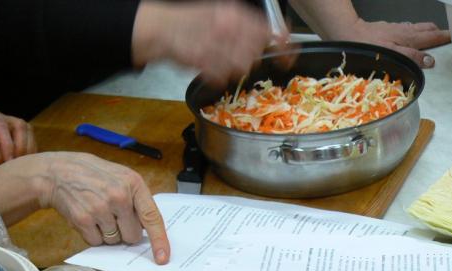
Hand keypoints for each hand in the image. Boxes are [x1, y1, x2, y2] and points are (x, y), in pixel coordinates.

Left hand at [0, 106, 36, 165]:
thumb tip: (4, 159)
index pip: (0, 126)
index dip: (7, 144)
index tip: (8, 161)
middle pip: (19, 125)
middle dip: (21, 145)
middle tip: (16, 163)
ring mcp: (7, 122)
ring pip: (27, 130)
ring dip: (28, 148)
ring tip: (21, 164)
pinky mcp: (14, 132)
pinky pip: (28, 137)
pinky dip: (29, 150)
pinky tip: (23, 162)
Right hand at [34, 153, 169, 263]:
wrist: (58, 173)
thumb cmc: (93, 175)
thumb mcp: (121, 176)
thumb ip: (137, 199)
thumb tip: (148, 230)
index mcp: (133, 183)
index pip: (152, 217)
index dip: (159, 240)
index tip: (163, 258)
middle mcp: (119, 196)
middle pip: (133, 236)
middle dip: (125, 232)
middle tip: (113, 216)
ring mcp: (100, 208)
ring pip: (114, 241)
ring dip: (108, 233)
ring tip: (98, 213)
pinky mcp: (83, 219)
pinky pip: (97, 242)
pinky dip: (93, 235)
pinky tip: (88, 217)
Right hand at [132, 0, 289, 88]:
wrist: (163, 29)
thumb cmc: (191, 22)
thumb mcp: (222, 12)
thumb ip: (245, 24)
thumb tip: (268, 34)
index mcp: (235, 15)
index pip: (269, 32)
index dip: (283, 45)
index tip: (289, 55)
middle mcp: (229, 30)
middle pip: (256, 54)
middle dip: (252, 58)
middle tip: (238, 56)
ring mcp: (216, 47)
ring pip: (242, 68)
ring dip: (236, 68)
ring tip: (222, 61)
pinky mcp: (204, 64)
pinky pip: (222, 78)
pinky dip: (219, 77)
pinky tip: (211, 68)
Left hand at [341, 19, 450, 67]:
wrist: (348, 32)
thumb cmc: (367, 46)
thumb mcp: (391, 55)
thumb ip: (411, 57)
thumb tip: (430, 61)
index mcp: (409, 38)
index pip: (432, 38)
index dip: (445, 38)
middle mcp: (405, 31)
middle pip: (427, 30)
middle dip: (439, 33)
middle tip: (449, 37)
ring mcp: (396, 29)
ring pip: (417, 28)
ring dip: (427, 31)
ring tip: (434, 35)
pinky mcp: (387, 29)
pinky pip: (406, 29)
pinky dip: (414, 31)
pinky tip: (410, 35)